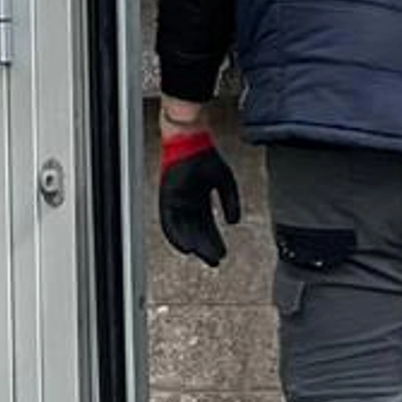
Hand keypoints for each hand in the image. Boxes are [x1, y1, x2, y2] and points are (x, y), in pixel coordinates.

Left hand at [156, 127, 240, 266]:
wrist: (190, 140)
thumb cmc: (205, 155)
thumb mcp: (225, 182)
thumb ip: (230, 202)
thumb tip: (234, 222)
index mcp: (199, 198)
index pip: (207, 225)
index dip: (214, 240)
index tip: (222, 253)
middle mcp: (187, 202)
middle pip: (196, 230)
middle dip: (206, 246)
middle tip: (214, 261)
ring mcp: (176, 201)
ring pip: (184, 229)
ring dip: (194, 244)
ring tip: (205, 257)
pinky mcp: (167, 198)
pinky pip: (169, 223)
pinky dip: (177, 236)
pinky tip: (186, 247)